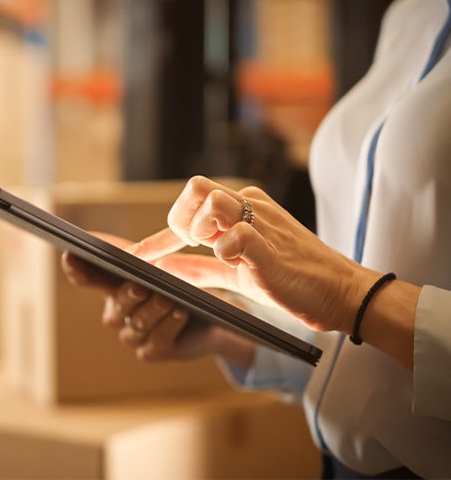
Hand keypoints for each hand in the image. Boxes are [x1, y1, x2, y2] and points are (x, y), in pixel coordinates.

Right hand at [60, 232, 254, 367]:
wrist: (206, 313)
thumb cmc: (175, 282)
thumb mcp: (155, 261)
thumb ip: (129, 251)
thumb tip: (95, 236)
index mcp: (111, 287)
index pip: (86, 278)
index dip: (77, 269)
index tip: (70, 254)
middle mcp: (116, 314)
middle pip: (116, 305)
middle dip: (128, 295)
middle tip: (139, 286)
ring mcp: (133, 336)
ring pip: (139, 323)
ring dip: (154, 310)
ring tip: (168, 298)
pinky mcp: (152, 351)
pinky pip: (158, 340)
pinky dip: (169, 325)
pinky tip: (181, 312)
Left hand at [135, 175, 367, 333]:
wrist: (339, 293)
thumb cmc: (288, 278)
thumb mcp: (234, 272)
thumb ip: (199, 268)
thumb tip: (163, 268)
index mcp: (243, 207)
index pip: (192, 200)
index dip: (161, 232)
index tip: (141, 255)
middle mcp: (250, 206)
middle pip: (195, 188)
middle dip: (181, 220)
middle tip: (192, 248)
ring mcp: (262, 222)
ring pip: (212, 201)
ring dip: (201, 231)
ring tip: (218, 253)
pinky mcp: (271, 247)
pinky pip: (236, 235)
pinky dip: (225, 251)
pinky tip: (236, 263)